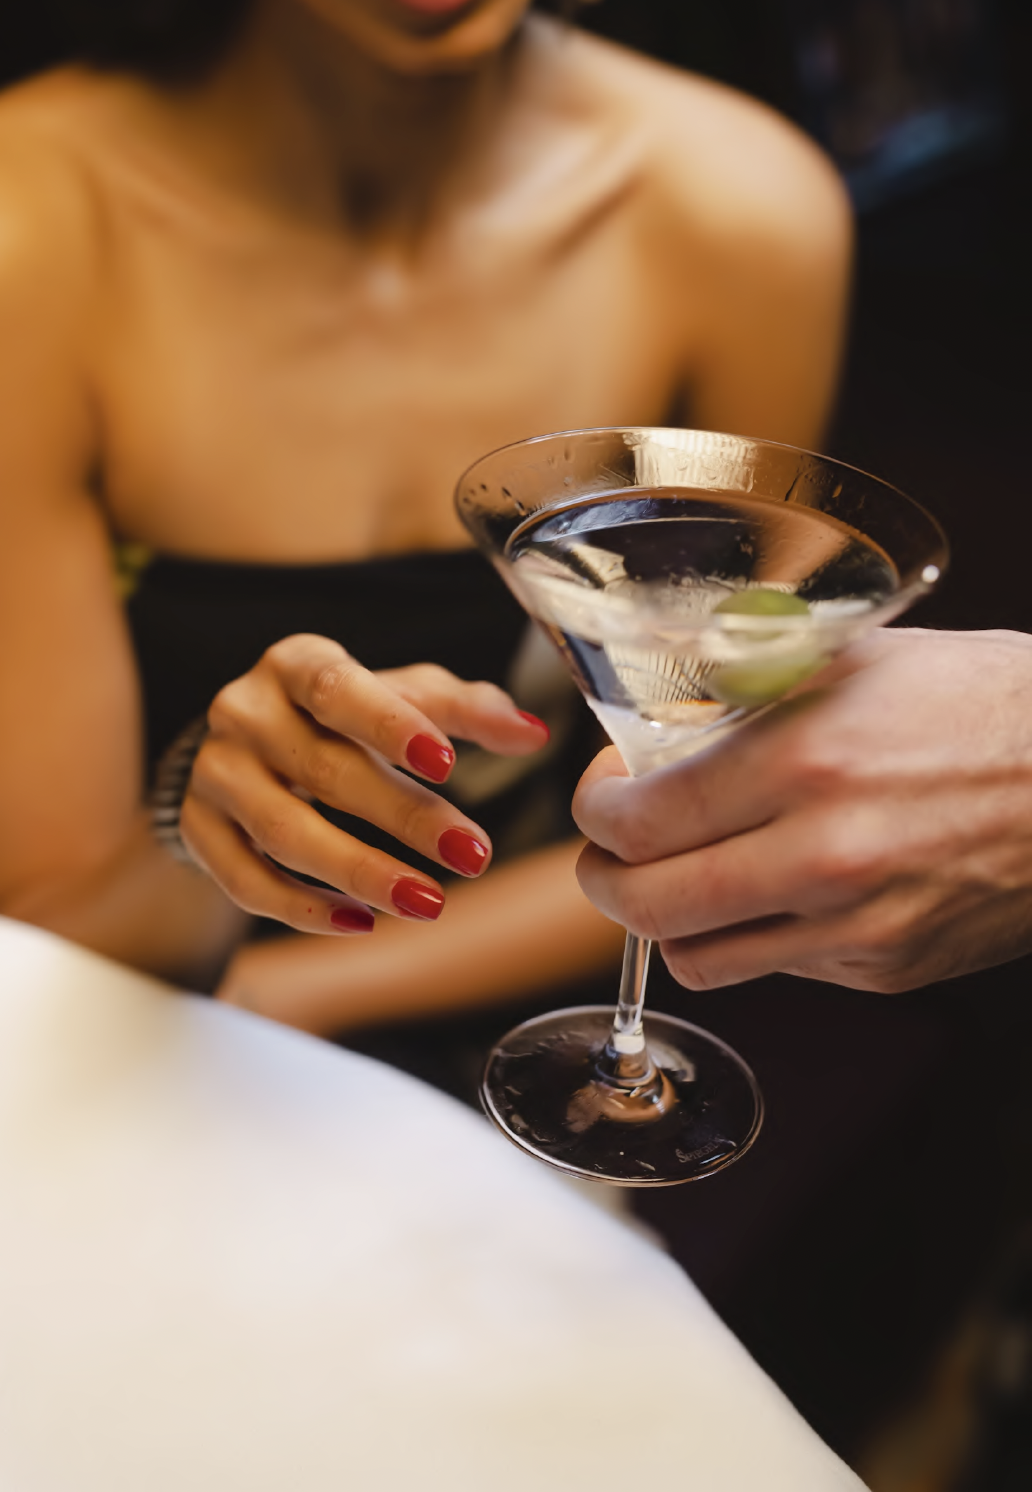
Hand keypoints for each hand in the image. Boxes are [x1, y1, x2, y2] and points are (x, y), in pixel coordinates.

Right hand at [179, 634, 547, 934]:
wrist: (245, 751)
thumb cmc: (338, 718)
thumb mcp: (400, 698)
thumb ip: (466, 710)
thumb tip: (533, 734)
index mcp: (296, 664)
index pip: (338, 688)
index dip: (390, 725)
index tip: (448, 762)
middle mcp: (243, 711)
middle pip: (324, 770)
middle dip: (405, 817)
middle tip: (474, 855)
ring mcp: (214, 774)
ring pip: (283, 832)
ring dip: (360, 872)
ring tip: (429, 902)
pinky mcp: (198, 832)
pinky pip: (246, 880)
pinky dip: (304, 908)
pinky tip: (363, 922)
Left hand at [572, 628, 1031, 992]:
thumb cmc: (981, 705)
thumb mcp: (853, 661)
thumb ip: (743, 695)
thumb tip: (658, 729)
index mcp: (804, 761)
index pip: (635, 820)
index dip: (593, 809)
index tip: (601, 793)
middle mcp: (822, 856)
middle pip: (645, 906)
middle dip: (602, 878)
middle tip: (609, 852)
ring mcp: (855, 927)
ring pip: (698, 958)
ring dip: (669, 918)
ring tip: (684, 875)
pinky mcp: (884, 969)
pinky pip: (775, 967)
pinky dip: (753, 934)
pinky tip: (778, 888)